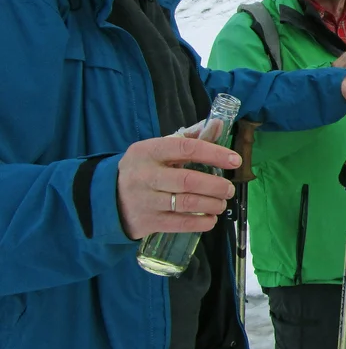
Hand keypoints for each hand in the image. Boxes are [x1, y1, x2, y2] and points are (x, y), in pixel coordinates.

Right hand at [116, 136, 240, 238]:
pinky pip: (180, 223)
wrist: (107, 197)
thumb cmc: (144, 168)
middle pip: (188, 180)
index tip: (235, 160)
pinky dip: (200, 222)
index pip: (186, 149)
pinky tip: (211, 219)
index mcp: (148, 151)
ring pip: (186, 203)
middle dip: (216, 185)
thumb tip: (217, 124)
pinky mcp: (147, 221)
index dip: (215, 154)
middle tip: (229, 188)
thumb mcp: (158, 148)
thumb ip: (189, 137)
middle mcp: (145, 175)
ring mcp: (144, 200)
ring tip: (222, 203)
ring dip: (212, 204)